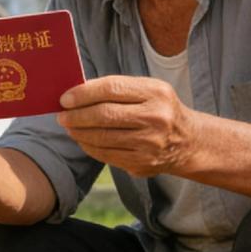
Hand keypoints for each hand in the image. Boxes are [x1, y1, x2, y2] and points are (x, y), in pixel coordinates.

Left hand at [57, 76, 197, 177]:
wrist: (188, 142)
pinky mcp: (143, 163)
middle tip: (62, 116)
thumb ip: (117, 89)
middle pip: (105, 115)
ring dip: (80, 132)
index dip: (83, 93)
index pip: (111, 88)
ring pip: (103, 137)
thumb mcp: (148, 90)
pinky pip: (107, 154)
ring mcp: (150, 143)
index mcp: (156, 92)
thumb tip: (76, 93)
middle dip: (77, 116)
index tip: (64, 99)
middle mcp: (156, 117)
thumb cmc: (159, 109)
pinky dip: (89, 147)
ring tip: (69, 127)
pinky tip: (82, 140)